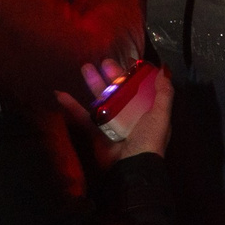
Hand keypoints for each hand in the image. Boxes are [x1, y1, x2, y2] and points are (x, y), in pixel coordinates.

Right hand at [54, 58, 171, 163]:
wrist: (132, 165)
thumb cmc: (149, 139)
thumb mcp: (162, 114)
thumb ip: (163, 92)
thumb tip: (164, 68)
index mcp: (146, 109)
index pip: (140, 86)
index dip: (134, 73)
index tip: (128, 58)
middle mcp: (129, 113)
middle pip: (118, 90)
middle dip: (112, 75)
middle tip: (103, 60)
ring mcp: (111, 121)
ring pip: (101, 99)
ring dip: (93, 83)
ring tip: (85, 67)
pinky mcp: (96, 131)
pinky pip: (82, 117)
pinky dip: (71, 106)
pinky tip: (61, 94)